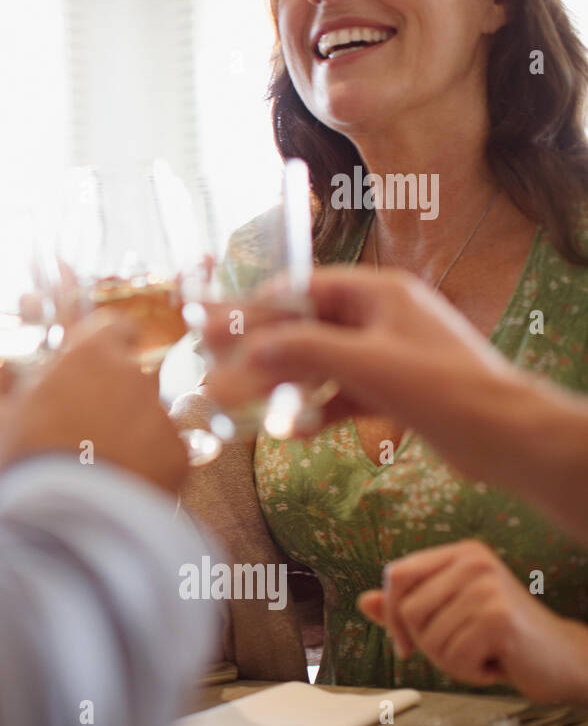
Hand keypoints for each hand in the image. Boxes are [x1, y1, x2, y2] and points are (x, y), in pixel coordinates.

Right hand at [0, 312, 188, 493]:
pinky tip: (121, 484)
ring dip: (130, 429)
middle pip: (131, 372)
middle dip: (112, 391)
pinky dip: (149, 464)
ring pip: (149, 413)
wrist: (68, 522)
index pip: (114, 326)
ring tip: (99, 461)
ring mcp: (161, 416)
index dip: (104, 340)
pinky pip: (166, 453)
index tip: (90, 358)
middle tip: (82, 421)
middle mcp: (134, 376)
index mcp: (89, 356)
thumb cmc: (22, 461)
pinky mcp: (178, 457)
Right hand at [202, 268, 522, 469]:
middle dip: (265, 351)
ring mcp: (386, 356)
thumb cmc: (443, 387)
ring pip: (320, 364)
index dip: (259, 307)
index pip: (305, 288)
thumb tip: (251, 346)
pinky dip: (316, 411)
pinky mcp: (391, 391)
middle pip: (307, 328)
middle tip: (220, 367)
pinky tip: (294, 432)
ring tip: (248, 405)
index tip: (221, 326)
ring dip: (286, 385)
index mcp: (379, 293)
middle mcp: (381, 318)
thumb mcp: (364, 362)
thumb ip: (303, 350)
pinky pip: (339, 395)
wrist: (506, 437)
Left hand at [359, 540, 587, 703]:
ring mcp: (487, 587)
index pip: (396, 575)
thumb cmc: (502, 637)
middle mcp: (473, 561)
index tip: (403, 642)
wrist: (564, 659)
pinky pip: (452, 656)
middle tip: (461, 649)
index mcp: (459, 553)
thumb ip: (409, 607)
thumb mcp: (450, 615)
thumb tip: (364, 602)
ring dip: (450, 661)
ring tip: (482, 654)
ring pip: (428, 638)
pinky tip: (495, 664)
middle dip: (425, 644)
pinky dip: (468, 672)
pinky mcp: (498, 618)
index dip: (392, 613)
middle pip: (407, 610)